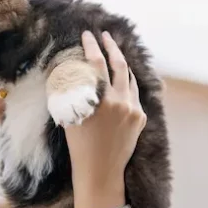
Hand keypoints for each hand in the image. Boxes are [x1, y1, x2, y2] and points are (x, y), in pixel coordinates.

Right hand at [66, 31, 146, 207]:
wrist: (100, 172)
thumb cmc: (78, 146)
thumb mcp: (68, 117)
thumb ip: (69, 92)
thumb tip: (67, 70)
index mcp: (99, 100)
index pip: (95, 64)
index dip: (91, 46)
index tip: (87, 35)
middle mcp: (119, 101)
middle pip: (118, 64)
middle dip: (111, 46)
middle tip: (105, 35)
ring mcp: (133, 109)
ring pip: (129, 77)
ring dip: (122, 63)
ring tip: (114, 53)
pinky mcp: (140, 117)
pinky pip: (133, 94)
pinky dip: (127, 83)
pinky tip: (122, 78)